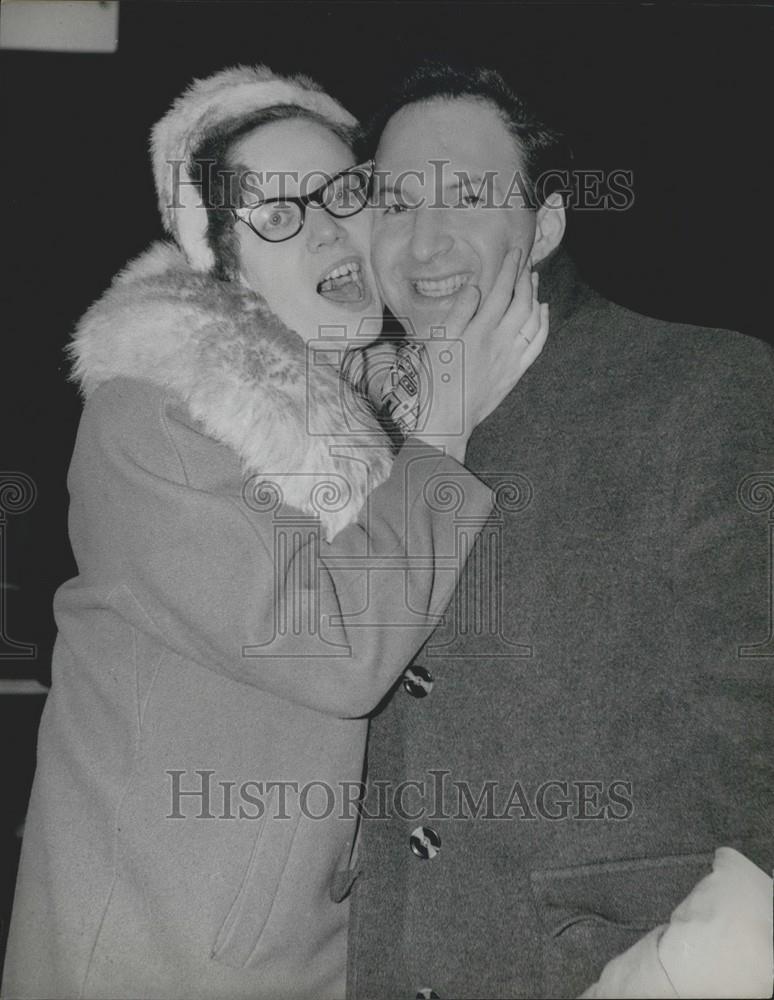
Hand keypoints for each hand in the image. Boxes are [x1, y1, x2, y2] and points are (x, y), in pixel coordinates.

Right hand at [413, 249, 547, 460]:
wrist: (448, 419)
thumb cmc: (436, 381)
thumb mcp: (438, 343)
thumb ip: (458, 313)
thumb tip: (476, 288)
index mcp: (478, 331)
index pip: (500, 292)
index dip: (509, 269)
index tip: (514, 252)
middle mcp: (499, 342)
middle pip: (521, 301)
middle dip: (525, 277)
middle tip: (524, 260)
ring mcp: (511, 358)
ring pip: (533, 320)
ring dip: (536, 296)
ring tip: (533, 279)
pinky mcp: (515, 372)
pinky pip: (537, 344)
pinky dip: (544, 324)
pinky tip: (544, 311)